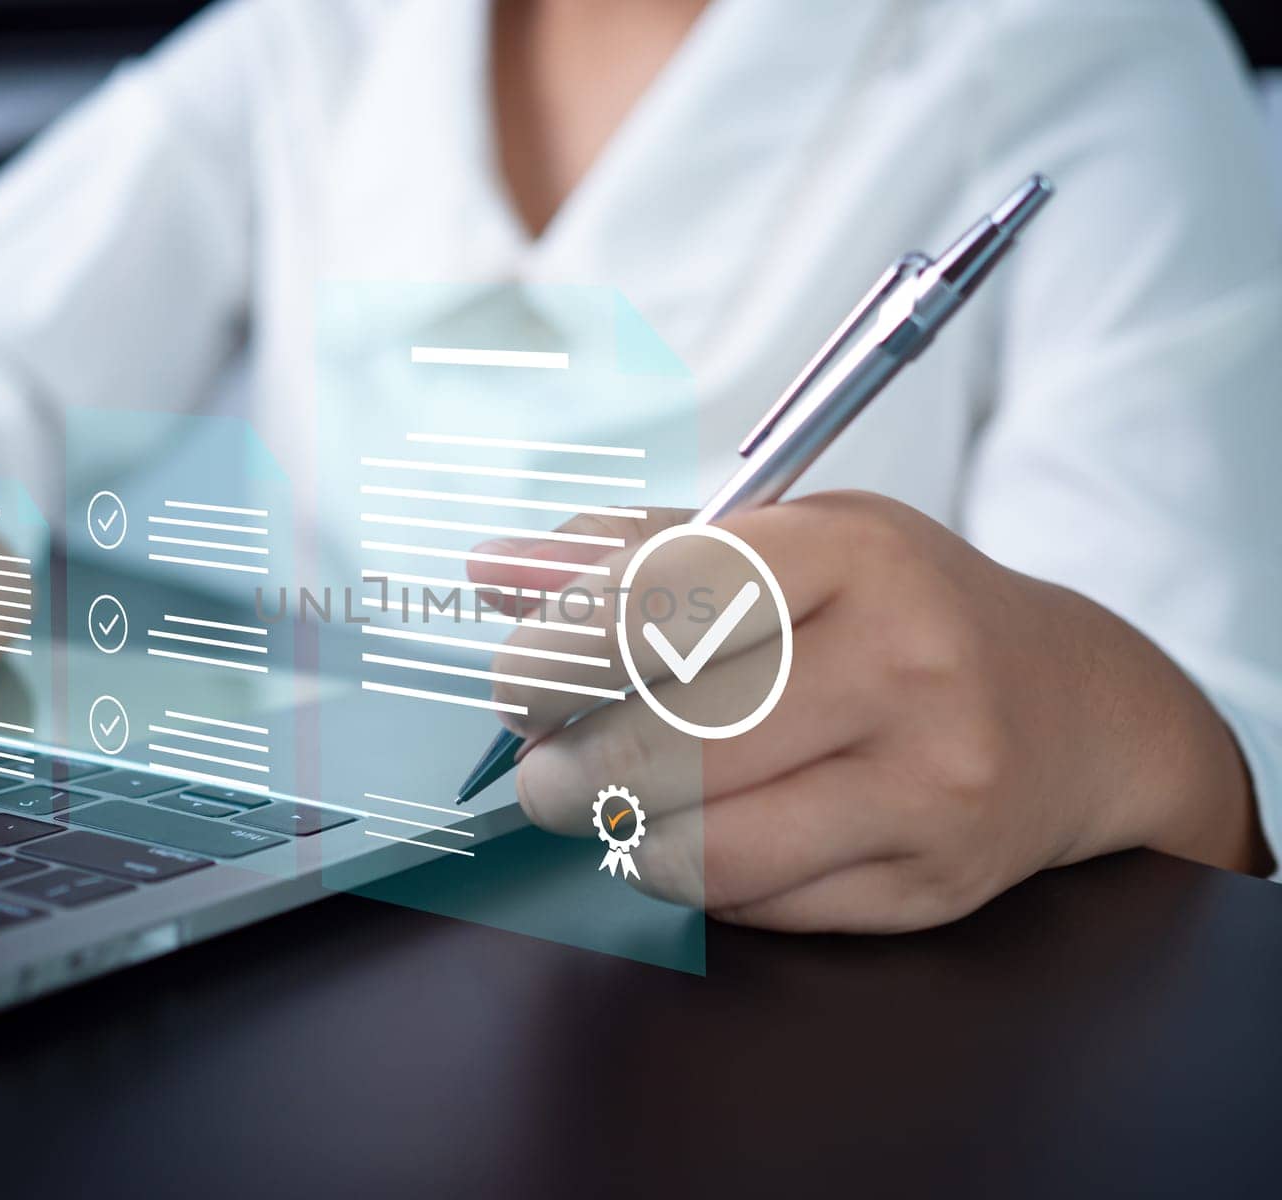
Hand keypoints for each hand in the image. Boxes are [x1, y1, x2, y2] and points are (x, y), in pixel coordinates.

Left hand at [468, 492, 1268, 931]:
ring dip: (614, 833)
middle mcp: (904, 663)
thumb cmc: (900, 612)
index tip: (519, 676)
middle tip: (540, 759)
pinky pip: (755, 905)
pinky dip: (692, 878)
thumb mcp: (791, 543)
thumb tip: (495, 570)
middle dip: (565, 762)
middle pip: (673, 737)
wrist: (1075, 712)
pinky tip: (689, 837)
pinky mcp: (931, 884)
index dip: (560, 651)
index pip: (663, 601)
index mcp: (853, 553)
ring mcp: (928, 784)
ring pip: (706, 844)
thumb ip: (640, 555)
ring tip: (593, 802)